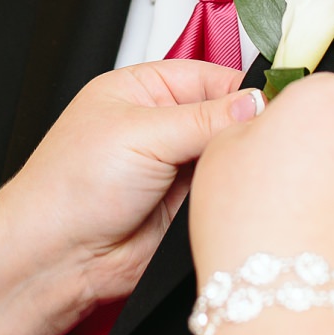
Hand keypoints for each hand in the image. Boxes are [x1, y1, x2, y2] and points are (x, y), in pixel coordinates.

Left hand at [0, 60, 261, 310]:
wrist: (55, 258)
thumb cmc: (68, 187)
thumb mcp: (141, 134)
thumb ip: (205, 118)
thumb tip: (257, 102)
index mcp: (144, 90)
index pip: (213, 77)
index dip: (246, 91)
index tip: (278, 105)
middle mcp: (161, 126)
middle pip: (227, 117)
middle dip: (248, 130)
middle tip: (270, 143)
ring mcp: (174, 168)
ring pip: (230, 159)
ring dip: (242, 167)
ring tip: (252, 173)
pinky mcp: (186, 208)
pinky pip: (225, 195)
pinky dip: (237, 197)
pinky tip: (242, 199)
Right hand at [189, 73, 333, 317]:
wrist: (293, 311)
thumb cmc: (250, 229)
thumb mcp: (220, 152)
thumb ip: (252, 125)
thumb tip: (270, 129)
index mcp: (332, 96)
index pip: (313, 96)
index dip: (290, 130)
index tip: (277, 158)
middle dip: (329, 158)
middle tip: (293, 198)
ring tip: (316, 233)